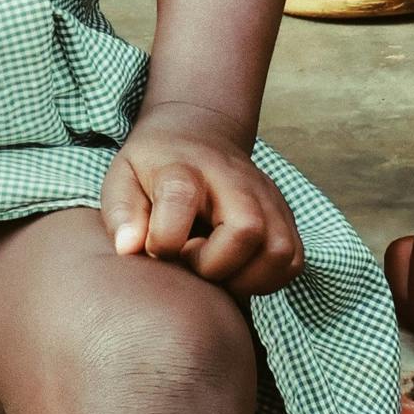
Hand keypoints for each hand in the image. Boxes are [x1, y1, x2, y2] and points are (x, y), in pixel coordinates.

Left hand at [102, 113, 303, 299]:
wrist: (197, 134)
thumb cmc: (154, 167)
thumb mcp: (122, 178)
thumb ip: (122, 213)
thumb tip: (129, 249)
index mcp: (184, 168)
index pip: (181, 197)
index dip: (164, 238)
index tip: (155, 249)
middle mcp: (234, 180)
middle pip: (246, 229)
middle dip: (215, 265)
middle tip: (191, 260)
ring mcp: (266, 197)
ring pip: (278, 251)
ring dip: (244, 278)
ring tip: (215, 268)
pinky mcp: (285, 215)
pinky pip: (291, 261)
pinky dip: (266, 279)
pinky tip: (236, 270)